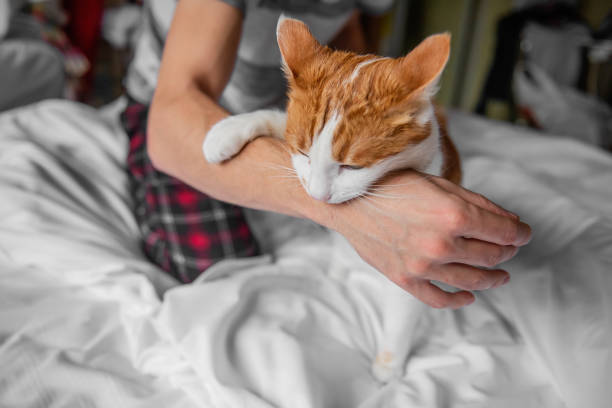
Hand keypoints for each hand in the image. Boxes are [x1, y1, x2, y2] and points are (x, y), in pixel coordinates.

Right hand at [329, 171, 531, 308]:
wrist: (349, 200)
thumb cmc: (392, 185)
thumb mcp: (440, 184)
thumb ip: (478, 204)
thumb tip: (511, 223)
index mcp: (454, 214)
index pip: (504, 232)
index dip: (521, 233)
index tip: (524, 233)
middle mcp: (441, 243)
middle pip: (491, 256)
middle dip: (508, 252)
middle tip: (511, 249)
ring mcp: (423, 266)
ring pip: (472, 280)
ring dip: (493, 278)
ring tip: (501, 275)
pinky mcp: (406, 279)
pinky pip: (439, 298)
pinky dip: (459, 300)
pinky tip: (469, 296)